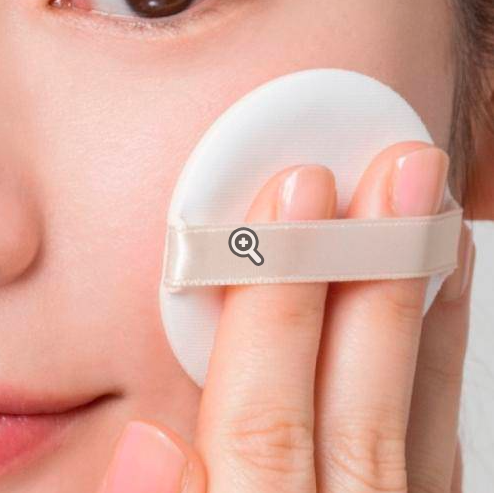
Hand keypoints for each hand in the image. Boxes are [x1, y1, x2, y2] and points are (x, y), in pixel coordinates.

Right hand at [97, 142, 473, 492]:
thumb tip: (153, 439)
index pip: (259, 423)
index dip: (271, 308)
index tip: (290, 203)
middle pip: (353, 409)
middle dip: (368, 279)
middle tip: (396, 175)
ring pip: (414, 421)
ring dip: (423, 306)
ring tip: (433, 212)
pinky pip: (440, 443)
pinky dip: (438, 360)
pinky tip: (439, 292)